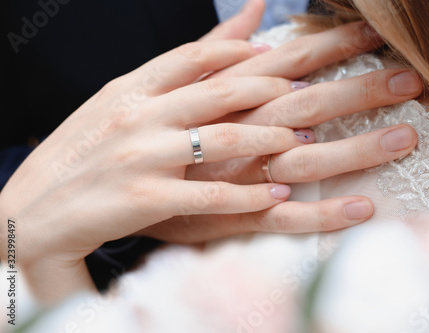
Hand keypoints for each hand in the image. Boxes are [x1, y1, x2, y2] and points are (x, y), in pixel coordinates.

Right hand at [0, 39, 315, 302]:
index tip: (275, 52)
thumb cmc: (82, 155)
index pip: (194, 55)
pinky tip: (278, 193)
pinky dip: (249, 194)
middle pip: (220, 91)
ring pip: (224, 139)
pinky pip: (212, 194)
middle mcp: (139, 115)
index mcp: (130, 89)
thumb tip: (209, 42)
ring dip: (270, 139)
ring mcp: (143, 156)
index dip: (240, 49)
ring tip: (301, 140)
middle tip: (308, 93)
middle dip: (271, 90)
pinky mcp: (147, 199)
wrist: (37, 209)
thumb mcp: (116, 104)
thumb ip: (166, 75)